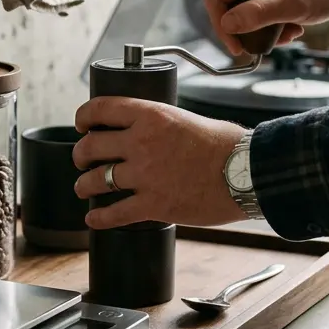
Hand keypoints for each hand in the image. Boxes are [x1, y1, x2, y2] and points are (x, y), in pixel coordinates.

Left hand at [72, 97, 246, 228]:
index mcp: (150, 115)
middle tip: (81, 160)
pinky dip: (100, 218)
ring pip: (96, 180)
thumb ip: (158, 124)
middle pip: (91, 146)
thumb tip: (141, 131)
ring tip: (84, 187)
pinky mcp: (154, 205)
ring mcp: (146, 175)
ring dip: (84, 185)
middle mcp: (142, 142)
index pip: (101, 109)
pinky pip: (115, 213)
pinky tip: (94, 219)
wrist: (248, 173)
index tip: (81, 125)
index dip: (84, 116)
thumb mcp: (185, 119)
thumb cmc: (225, 146)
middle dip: (80, 155)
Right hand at [204, 0, 328, 56]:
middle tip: (269, 43)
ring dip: (263, 30)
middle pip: (229, 7)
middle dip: (248, 30)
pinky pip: (258, 10)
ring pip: (244, 12)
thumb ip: (258, 13)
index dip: (221, 26)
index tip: (237, 47)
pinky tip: (292, 27)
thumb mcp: (293, 4)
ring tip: (288, 34)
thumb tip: (227, 24)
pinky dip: (272, 24)